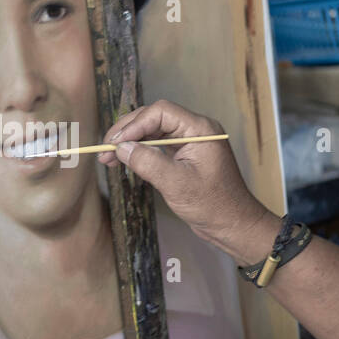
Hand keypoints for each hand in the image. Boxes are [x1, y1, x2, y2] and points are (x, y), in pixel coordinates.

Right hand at [98, 98, 273, 257]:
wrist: (234, 225)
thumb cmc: (213, 205)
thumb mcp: (177, 184)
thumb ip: (148, 163)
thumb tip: (121, 148)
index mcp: (200, 129)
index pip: (161, 112)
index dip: (135, 125)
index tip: (116, 143)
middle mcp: (195, 130)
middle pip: (154, 118)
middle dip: (128, 132)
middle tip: (105, 149)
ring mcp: (190, 142)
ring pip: (153, 131)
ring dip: (130, 142)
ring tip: (108, 157)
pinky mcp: (185, 155)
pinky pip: (158, 145)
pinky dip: (140, 152)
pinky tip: (124, 161)